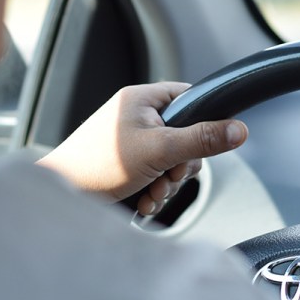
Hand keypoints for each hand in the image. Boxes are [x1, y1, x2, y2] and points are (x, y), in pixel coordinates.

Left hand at [38, 82, 247, 214]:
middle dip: (181, 166)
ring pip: (173, 161)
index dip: (203, 122)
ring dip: (168, 184)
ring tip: (150, 193)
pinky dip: (155, 191)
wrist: (60, 198)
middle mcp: (137, 116)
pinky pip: (157, 174)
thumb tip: (240, 130)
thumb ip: (202, 140)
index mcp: (142, 99)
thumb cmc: (97, 166)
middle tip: (167, 176)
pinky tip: (143, 200)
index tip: (200, 145)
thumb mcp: (160, 150)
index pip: (190, 98)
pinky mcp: (127, 165)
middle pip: (186, 136)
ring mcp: (132, 142)